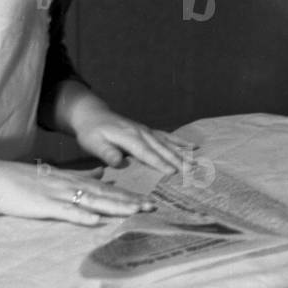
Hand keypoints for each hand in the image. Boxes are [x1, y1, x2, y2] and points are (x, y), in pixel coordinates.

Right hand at [0, 161, 154, 225]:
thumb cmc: (26, 181)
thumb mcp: (59, 175)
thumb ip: (83, 175)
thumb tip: (104, 174)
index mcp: (76, 181)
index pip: (108, 189)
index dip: (129, 195)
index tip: (149, 201)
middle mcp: (72, 186)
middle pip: (106, 195)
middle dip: (130, 201)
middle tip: (152, 207)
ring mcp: (59, 195)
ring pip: (92, 201)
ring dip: (114, 207)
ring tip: (135, 211)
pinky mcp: (45, 205)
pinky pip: (67, 211)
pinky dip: (82, 216)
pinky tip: (96, 220)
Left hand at [74, 109, 189, 173]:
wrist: (93, 114)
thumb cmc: (91, 132)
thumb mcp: (93, 143)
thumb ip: (106, 153)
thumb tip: (119, 162)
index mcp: (128, 137)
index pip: (146, 153)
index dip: (159, 163)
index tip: (172, 173)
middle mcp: (141, 132)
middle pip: (161, 148)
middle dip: (177, 160)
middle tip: (192, 172)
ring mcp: (146, 131)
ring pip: (167, 143)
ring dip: (182, 153)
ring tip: (196, 163)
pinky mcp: (148, 131)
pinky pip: (167, 137)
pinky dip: (180, 142)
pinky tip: (193, 146)